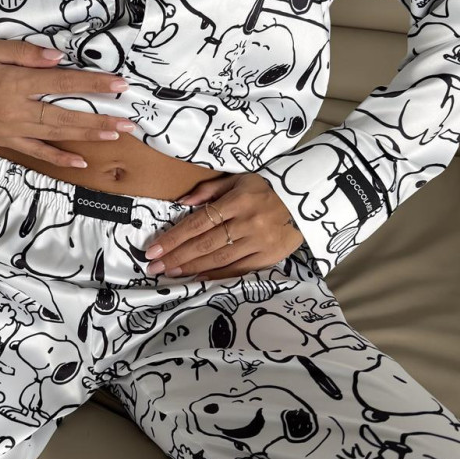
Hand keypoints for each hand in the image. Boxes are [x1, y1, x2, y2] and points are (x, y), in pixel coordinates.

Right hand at [0, 37, 134, 168]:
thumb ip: (22, 52)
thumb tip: (57, 57)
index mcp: (12, 82)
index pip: (62, 82)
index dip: (92, 83)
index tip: (119, 84)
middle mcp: (16, 109)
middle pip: (65, 114)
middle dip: (100, 118)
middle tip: (129, 121)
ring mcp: (11, 128)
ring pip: (57, 134)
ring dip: (88, 136)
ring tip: (116, 136)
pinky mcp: (5, 140)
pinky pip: (37, 152)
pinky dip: (59, 158)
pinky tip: (81, 163)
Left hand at [144, 172, 305, 278]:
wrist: (305, 204)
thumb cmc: (266, 190)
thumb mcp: (239, 180)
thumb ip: (209, 189)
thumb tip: (181, 201)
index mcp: (237, 201)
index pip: (198, 222)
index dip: (174, 237)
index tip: (153, 249)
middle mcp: (247, 223)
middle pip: (205, 244)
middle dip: (176, 256)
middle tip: (153, 266)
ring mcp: (258, 243)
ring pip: (218, 259)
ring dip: (191, 267)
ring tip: (170, 272)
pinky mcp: (268, 258)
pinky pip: (237, 269)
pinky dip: (216, 275)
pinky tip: (197, 278)